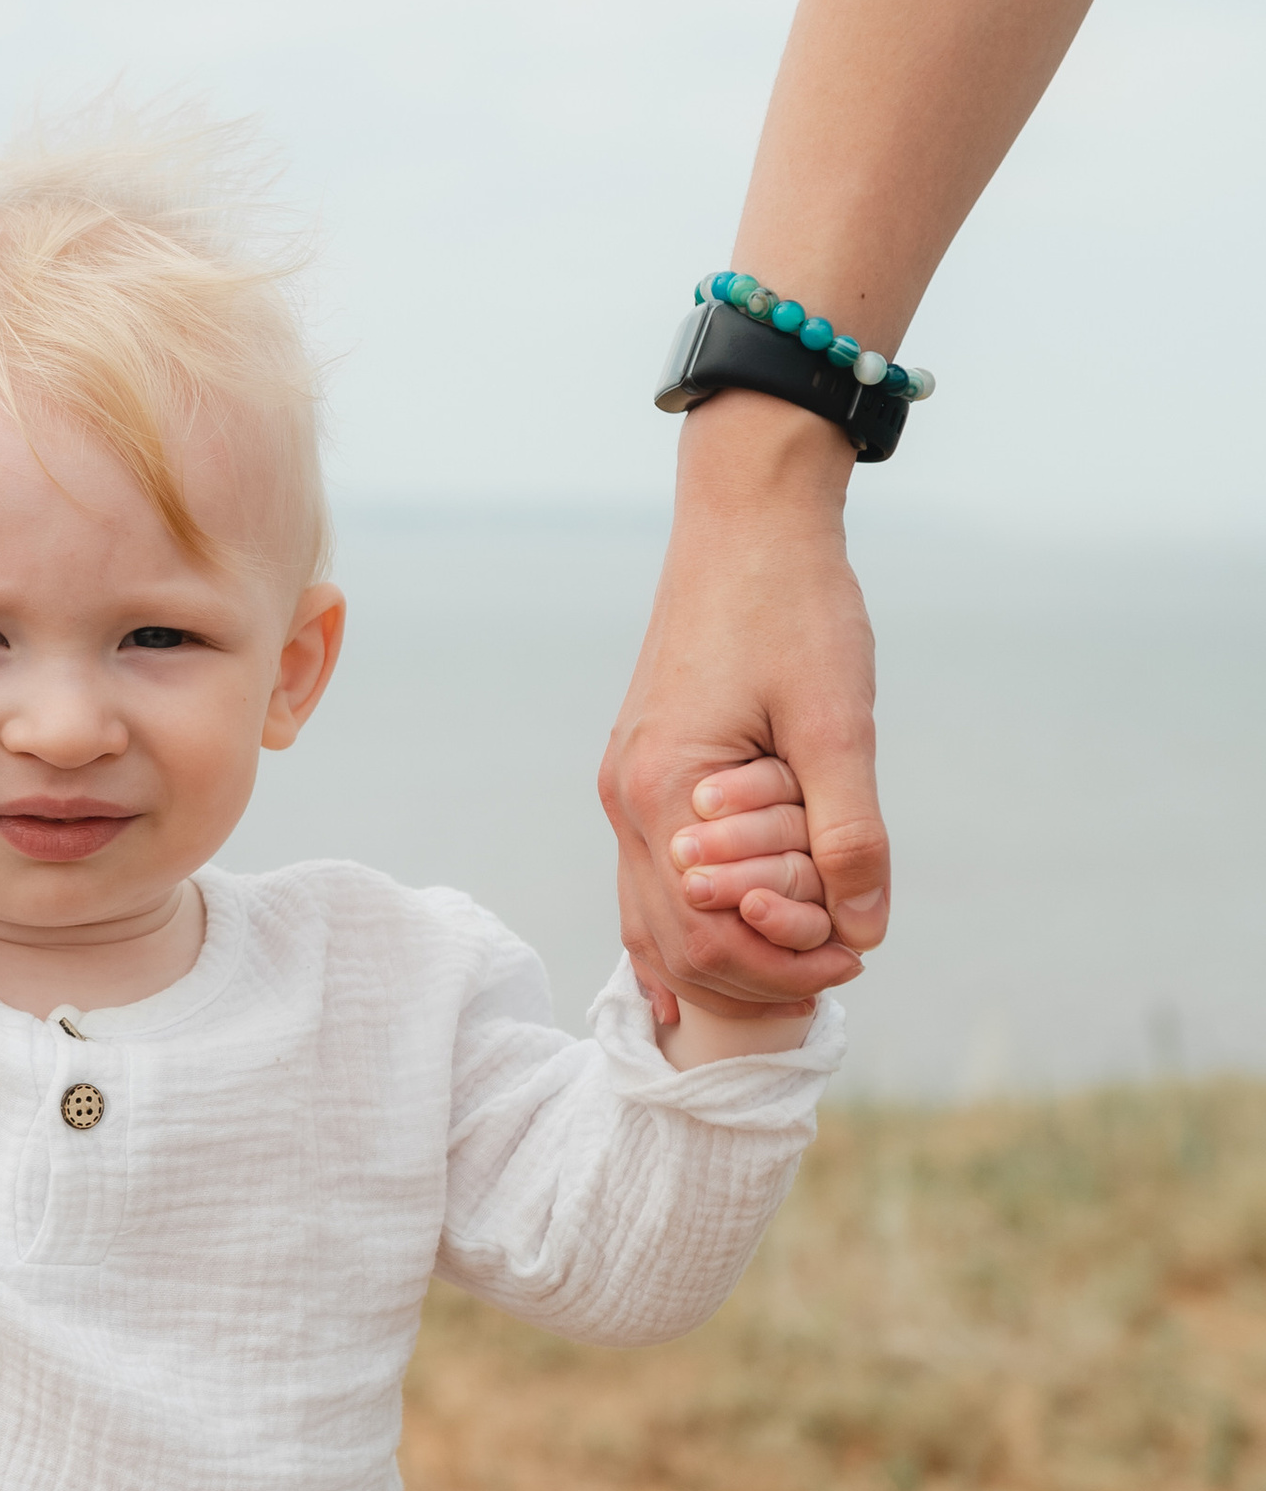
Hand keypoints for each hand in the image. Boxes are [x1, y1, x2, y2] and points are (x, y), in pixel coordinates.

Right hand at [600, 395, 890, 1029]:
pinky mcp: (641, 766)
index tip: (854, 955)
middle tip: (837, 963)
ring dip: (725, 946)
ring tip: (797, 954)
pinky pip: (649, 874)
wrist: (747, 522)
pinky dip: (687, 915)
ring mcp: (625, 783)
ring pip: (653, 914)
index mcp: (663, 789)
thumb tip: (864, 930)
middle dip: (757, 967)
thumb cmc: (794, 609)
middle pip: (674, 940)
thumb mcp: (837, 723)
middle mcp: (626, 797)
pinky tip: (725, 934)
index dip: (784, 965)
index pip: (708, 933)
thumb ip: (849, 833)